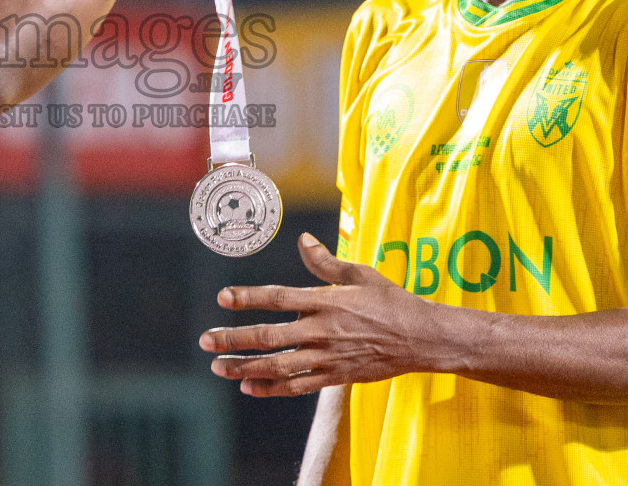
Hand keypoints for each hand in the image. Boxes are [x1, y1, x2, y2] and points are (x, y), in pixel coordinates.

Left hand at [198, 233, 432, 396]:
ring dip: (245, 367)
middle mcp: (322, 330)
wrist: (422, 339)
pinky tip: (248, 387)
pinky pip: (297, 386)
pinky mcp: (335, 377)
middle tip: (206, 340)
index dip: (249, 297)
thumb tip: (302, 240)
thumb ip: (326, 262)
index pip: (279, 298)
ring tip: (218, 367)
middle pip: (270, 336)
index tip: (223, 297)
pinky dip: (271, 388)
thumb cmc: (391, 301)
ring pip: (278, 366)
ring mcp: (328, 357)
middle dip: (234, 338)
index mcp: (326, 301)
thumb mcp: (360, 274)